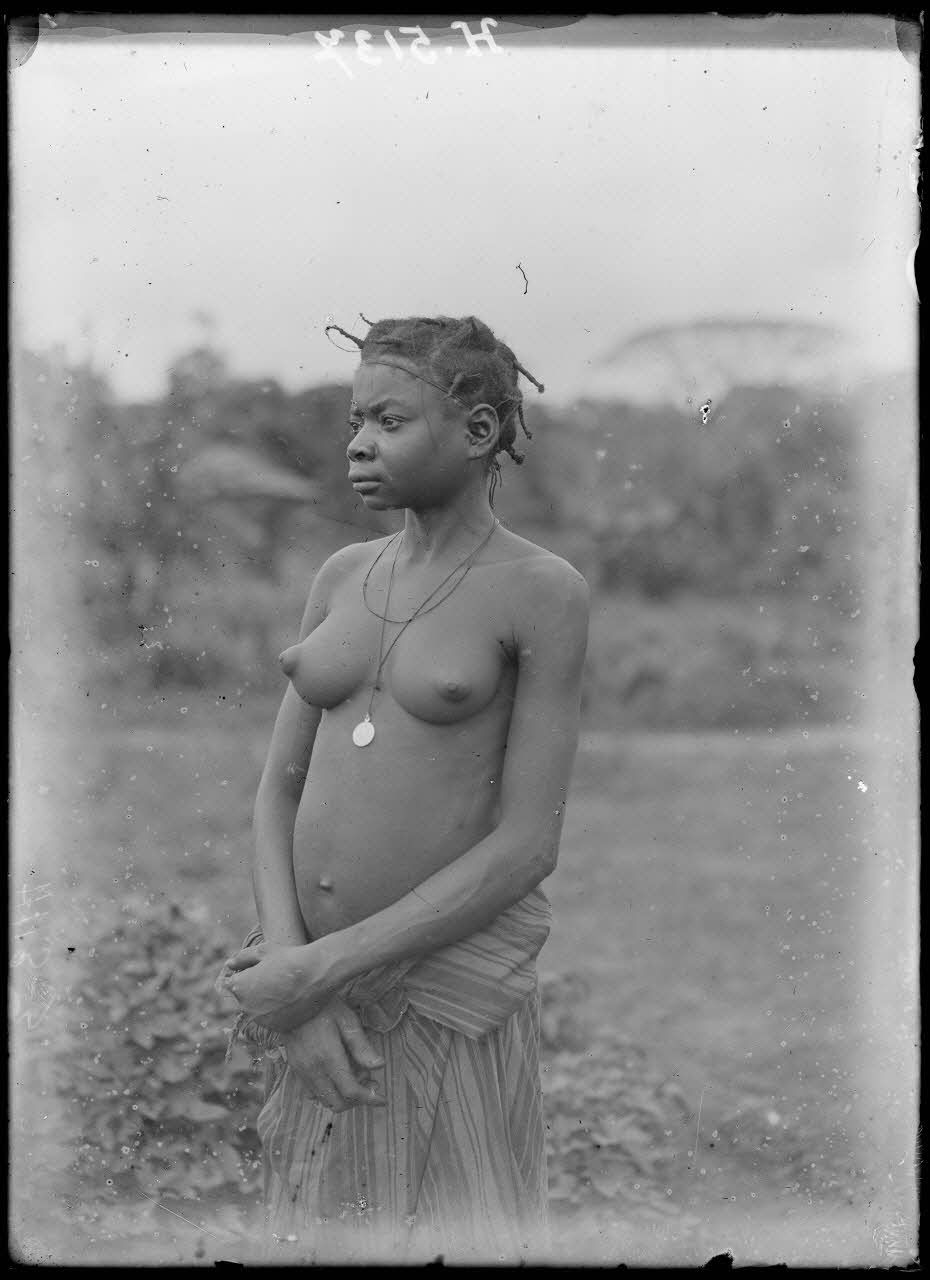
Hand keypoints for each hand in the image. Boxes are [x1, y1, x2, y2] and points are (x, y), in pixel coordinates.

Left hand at [215, 938, 333, 1031]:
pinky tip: (290, 998)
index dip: (242, 975)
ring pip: (257, 1011)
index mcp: (238, 987)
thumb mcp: (263, 951)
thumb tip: (229, 964)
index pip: (229, 984)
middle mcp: (246, 1007)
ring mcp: (262, 1020)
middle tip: (273, 977)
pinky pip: (272, 1019)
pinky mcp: (278, 1028)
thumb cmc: (288, 958)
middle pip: (243, 999)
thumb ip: (242, 958)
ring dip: (264, 1002)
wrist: (316, 974)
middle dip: (252, 989)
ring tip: (283, 987)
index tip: (255, 970)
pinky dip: (278, 1012)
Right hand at [281, 996, 385, 1112]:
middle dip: (357, 1100)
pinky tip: (337, 1075)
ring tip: (355, 1076)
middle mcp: (313, 1070)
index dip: (369, 1098)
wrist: (290, 1002)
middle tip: (370, 1082)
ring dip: (343, 1096)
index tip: (383, 1099)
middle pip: (338, 1104)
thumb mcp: (347, 1019)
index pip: (351, 1091)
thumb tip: (379, 1066)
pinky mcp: (296, 1070)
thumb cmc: (322, 1006)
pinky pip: (313, 1092)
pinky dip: (329, 1091)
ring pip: (325, 1101)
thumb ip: (362, 1046)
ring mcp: (302, 1072)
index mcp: (328, 1057)